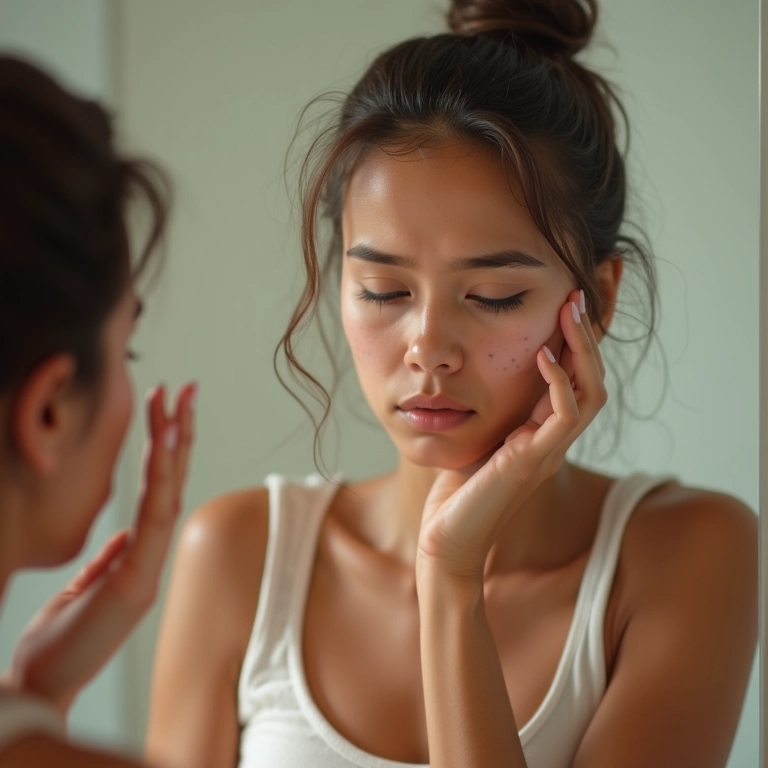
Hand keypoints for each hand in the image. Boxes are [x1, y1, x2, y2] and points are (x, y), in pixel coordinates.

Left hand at [4, 383, 196, 716]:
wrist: (41, 687)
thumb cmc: (58, 641)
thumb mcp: (84, 588)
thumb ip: (111, 557)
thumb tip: (126, 532)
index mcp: (138, 558)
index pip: (157, 494)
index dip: (166, 451)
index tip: (167, 409)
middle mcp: (150, 559)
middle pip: (171, 485)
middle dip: (179, 434)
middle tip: (186, 389)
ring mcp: (148, 570)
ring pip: (168, 495)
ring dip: (174, 446)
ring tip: (178, 402)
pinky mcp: (137, 582)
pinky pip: (155, 520)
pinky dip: (162, 478)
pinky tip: (165, 444)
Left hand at [417, 290, 605, 580]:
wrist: (448, 538)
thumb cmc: (457, 491)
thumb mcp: (479, 436)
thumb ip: (494, 409)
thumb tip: (483, 370)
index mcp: (543, 433)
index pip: (576, 381)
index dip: (578, 344)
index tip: (568, 304)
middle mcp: (555, 440)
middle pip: (593, 381)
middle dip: (587, 337)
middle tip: (576, 297)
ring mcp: (550, 451)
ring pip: (590, 392)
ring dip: (582, 349)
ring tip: (569, 312)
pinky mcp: (535, 460)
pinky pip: (565, 414)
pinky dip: (559, 380)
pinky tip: (543, 355)